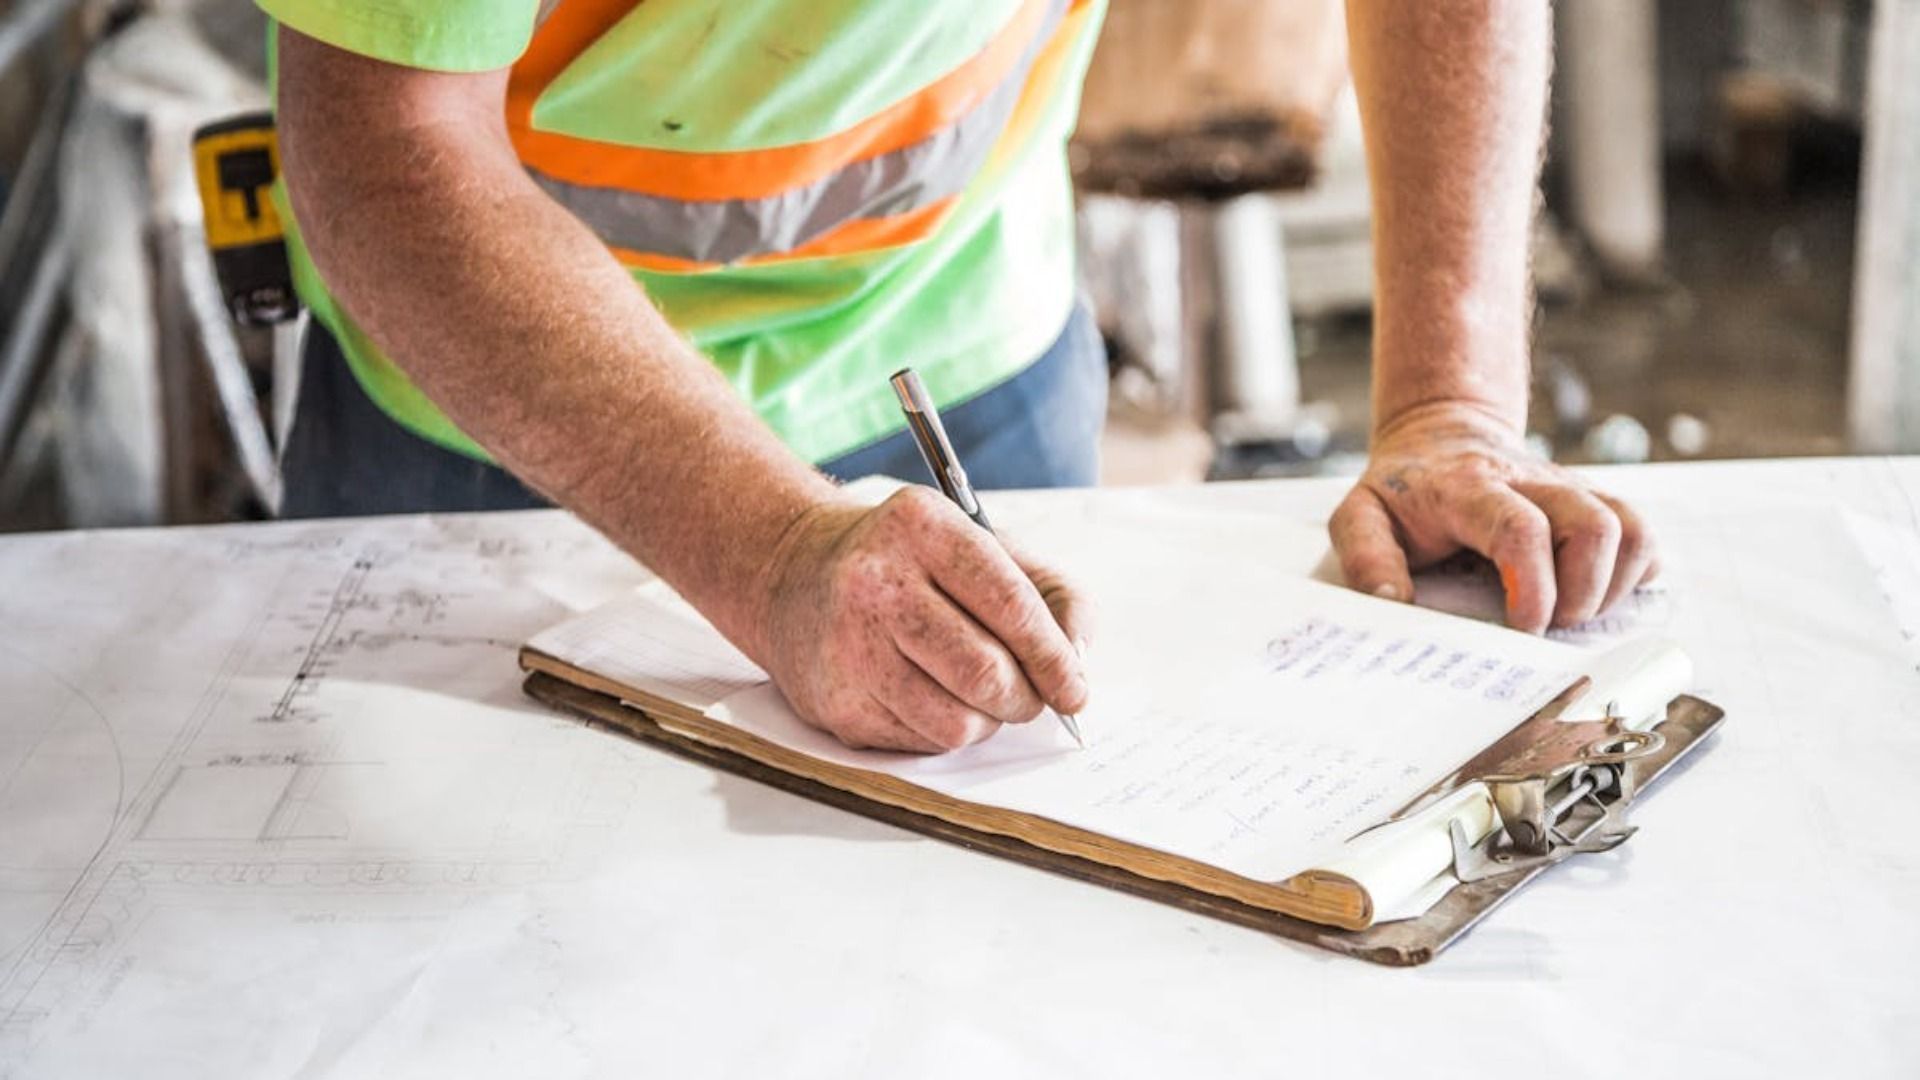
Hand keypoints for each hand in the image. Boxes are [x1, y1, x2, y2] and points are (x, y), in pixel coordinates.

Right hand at [753, 487, 1091, 752]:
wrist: (796, 576)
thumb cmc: (912, 565)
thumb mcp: (986, 547)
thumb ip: (1053, 595)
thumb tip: (1078, 661)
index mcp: (923, 526)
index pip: (1010, 606)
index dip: (1054, 658)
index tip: (1075, 688)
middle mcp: (876, 581)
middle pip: (985, 673)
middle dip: (1025, 698)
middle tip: (1030, 698)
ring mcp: (848, 644)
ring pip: (956, 722)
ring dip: (986, 721)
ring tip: (977, 695)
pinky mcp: (836, 701)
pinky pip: (921, 743)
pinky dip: (944, 730)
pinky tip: (928, 695)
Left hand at [1329, 403, 1657, 632]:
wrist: (1442, 435)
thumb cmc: (1404, 490)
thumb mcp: (1360, 515)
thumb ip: (1367, 558)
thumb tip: (1393, 604)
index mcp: (1471, 489)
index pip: (1521, 529)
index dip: (1534, 586)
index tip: (1524, 626)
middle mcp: (1533, 483)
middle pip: (1594, 526)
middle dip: (1582, 594)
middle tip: (1547, 625)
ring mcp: (1571, 490)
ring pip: (1632, 529)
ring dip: (1613, 586)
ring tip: (1572, 613)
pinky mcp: (1595, 502)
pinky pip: (1642, 536)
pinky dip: (1633, 573)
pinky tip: (1593, 594)